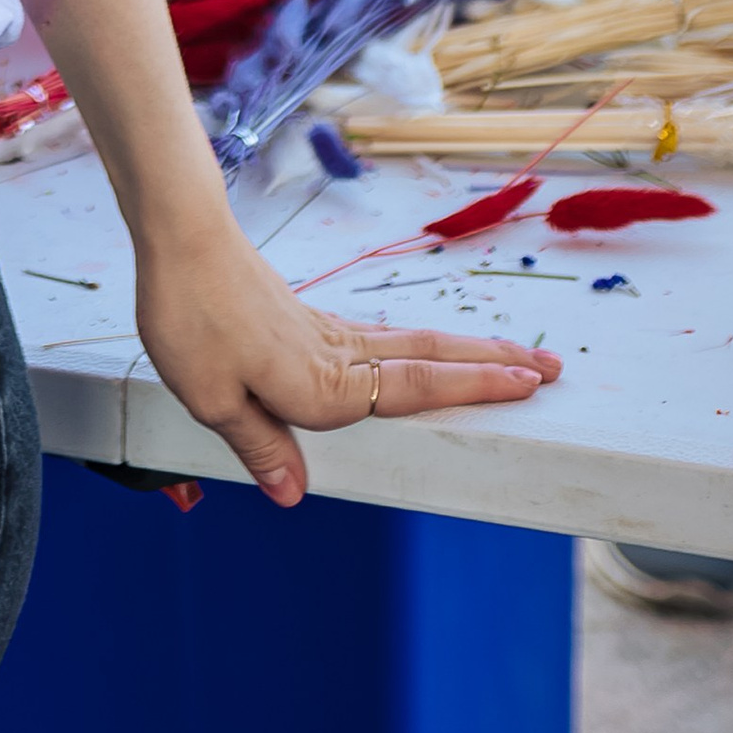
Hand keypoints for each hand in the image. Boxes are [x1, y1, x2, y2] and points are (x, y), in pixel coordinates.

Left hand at [135, 224, 560, 506]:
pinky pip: (383, 338)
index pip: (416, 390)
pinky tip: (427, 353)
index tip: (528, 384)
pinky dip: (423, 346)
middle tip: (552, 367)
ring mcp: (327, 332)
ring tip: (512, 356)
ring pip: (414, 345)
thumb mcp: (210, 397)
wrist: (180, 237)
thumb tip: (295, 495)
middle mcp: (338, 357)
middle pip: (432, 361)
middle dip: (494, 367)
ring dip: (467, 353)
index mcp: (322, 385)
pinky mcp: (311, 319)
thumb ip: (259, 445)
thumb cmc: (190, 317)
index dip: (474, 389)